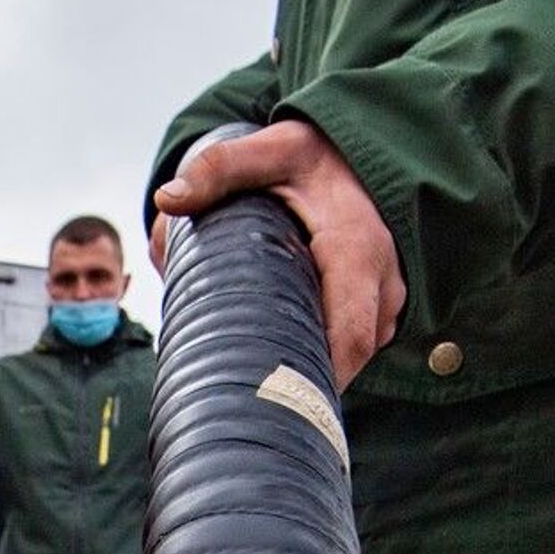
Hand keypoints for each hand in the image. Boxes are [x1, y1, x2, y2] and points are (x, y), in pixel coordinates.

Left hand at [150, 121, 405, 390]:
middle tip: (250, 404)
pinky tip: (282, 362)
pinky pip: (357, 344)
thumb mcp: (270, 150)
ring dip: (313, 370)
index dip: (317, 380)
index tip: (272, 402)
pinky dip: (325, 355)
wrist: (357, 149)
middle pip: (351, 358)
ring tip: (260, 385)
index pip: (350, 337)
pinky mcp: (381, 305)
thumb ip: (219, 169)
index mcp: (358, 251)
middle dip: (305, 384)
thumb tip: (166, 200)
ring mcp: (388, 296)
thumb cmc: (312, 154)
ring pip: (356, 355)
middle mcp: (384, 280)